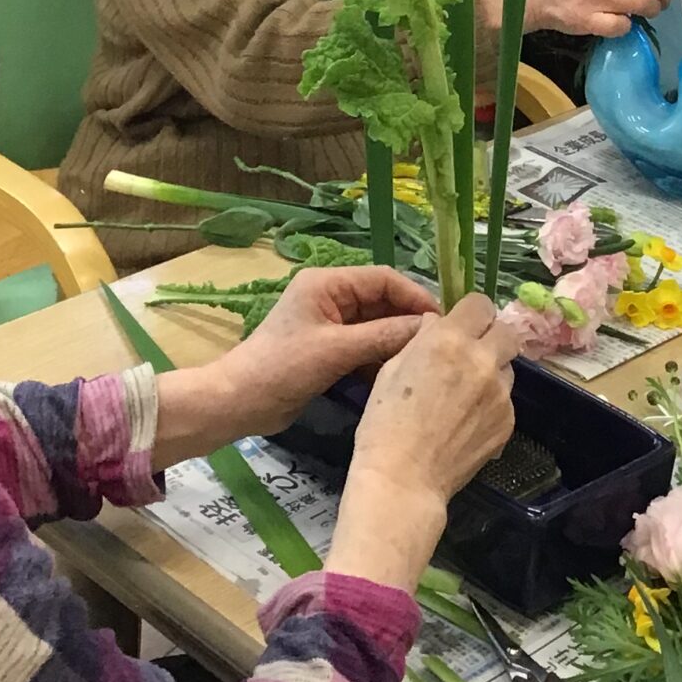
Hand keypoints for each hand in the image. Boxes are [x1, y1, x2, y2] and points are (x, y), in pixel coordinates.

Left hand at [152, 264, 436, 462]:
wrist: (239, 403)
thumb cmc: (282, 368)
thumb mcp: (336, 350)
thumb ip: (383, 336)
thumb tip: (430, 329)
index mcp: (328, 283)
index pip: (384, 279)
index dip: (415, 296)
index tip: (442, 322)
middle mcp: (331, 296)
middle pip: (382, 301)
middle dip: (409, 321)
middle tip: (439, 346)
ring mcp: (329, 323)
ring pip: (376, 325)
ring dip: (396, 341)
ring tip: (424, 362)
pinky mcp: (329, 349)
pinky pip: (365, 345)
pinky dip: (380, 357)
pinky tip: (398, 375)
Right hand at [330, 296, 517, 591]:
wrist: (403, 478)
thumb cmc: (385, 422)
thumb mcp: (392, 369)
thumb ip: (421, 339)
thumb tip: (437, 323)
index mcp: (449, 340)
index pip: (481, 304)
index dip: (471, 313)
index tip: (462, 324)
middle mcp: (482, 360)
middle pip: (506, 331)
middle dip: (490, 337)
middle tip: (471, 354)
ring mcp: (500, 393)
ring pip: (508, 366)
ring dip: (492, 370)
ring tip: (466, 394)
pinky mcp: (508, 421)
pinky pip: (506, 399)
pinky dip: (491, 403)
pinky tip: (468, 421)